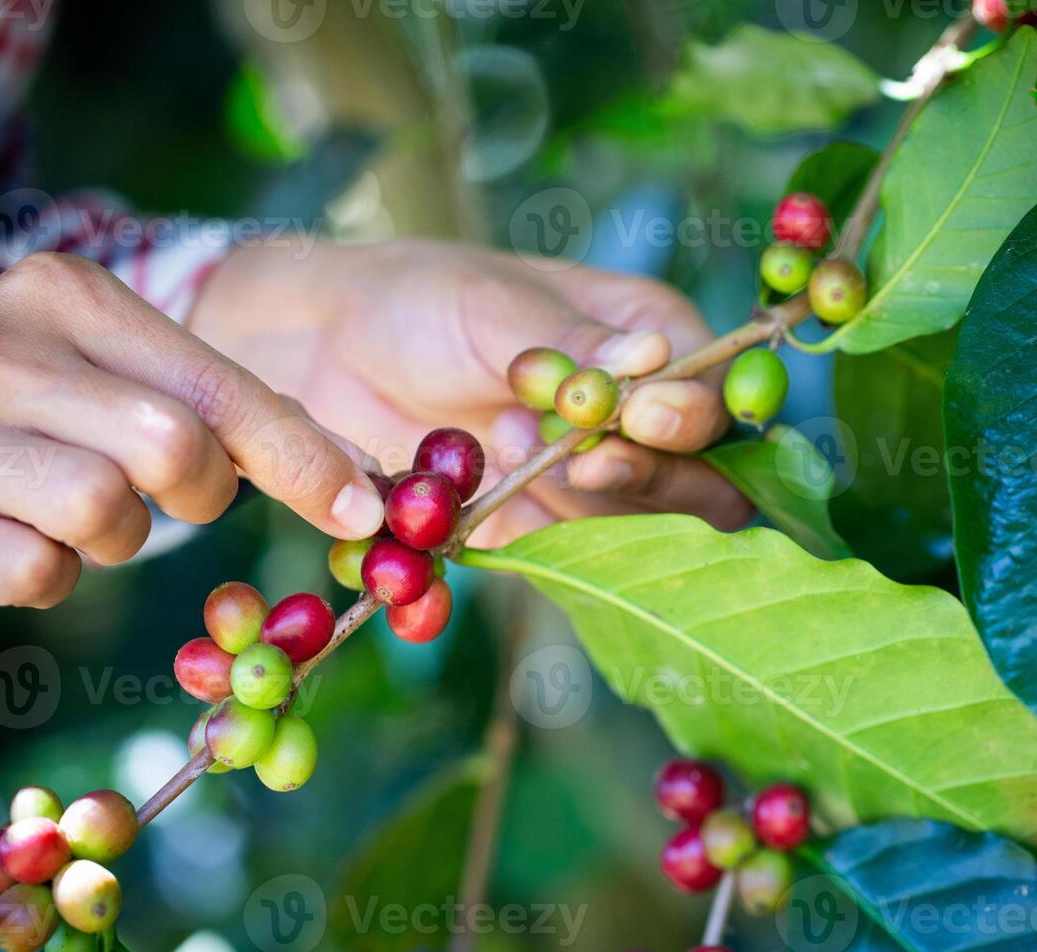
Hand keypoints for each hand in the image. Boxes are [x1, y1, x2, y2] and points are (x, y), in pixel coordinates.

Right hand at [0, 253, 385, 606]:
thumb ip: (206, 401)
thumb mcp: (89, 364)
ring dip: (114, 537)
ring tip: (62, 507)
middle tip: (170, 494)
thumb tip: (347, 468)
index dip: (302, 454)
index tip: (364, 504)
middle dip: (201, 492)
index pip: (218, 382)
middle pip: (176, 447)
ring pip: (110, 514)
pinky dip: (47, 574)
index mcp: (68, 295)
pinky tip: (4, 534)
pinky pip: (41, 575)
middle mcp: (4, 350)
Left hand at [188, 240, 752, 547]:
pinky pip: (569, 564)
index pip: (712, 398)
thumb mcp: (494, 306)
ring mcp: (594, 482)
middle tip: (580, 466)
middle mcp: (638, 419)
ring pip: (646, 537)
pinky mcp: (542, 530)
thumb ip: (572, 343)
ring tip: (505, 450)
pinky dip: (538, 557)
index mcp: (650, 338)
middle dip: (649, 482)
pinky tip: (481, 510)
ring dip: (586, 515)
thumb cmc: (418, 301)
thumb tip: (656, 356)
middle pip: (702, 485)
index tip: (635, 418)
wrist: (324, 353)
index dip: (690, 419)